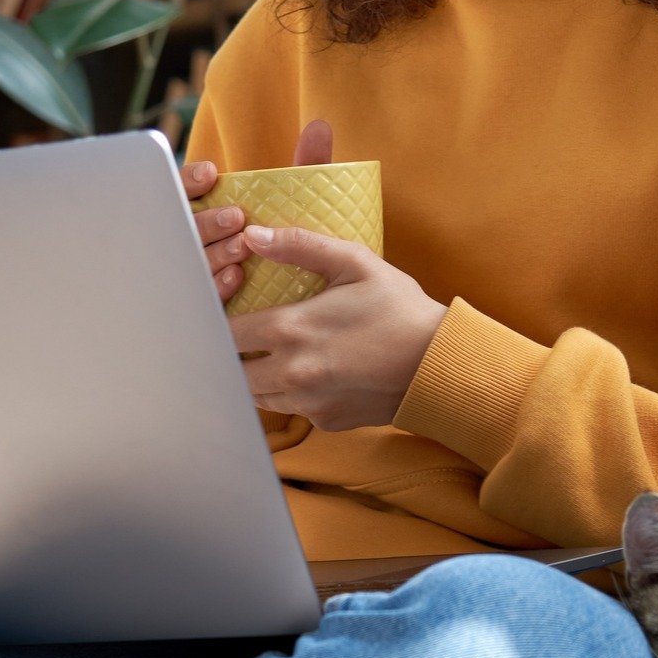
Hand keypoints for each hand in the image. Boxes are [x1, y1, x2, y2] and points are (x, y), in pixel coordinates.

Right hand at [182, 119, 337, 303]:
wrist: (312, 300)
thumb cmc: (299, 243)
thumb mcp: (300, 203)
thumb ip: (308, 165)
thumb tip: (320, 127)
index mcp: (208, 211)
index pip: (181, 191)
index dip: (188, 181)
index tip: (211, 173)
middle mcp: (197, 242)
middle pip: (184, 229)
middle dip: (206, 220)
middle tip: (236, 217)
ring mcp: (199, 277)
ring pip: (192, 263)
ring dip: (213, 252)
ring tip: (242, 248)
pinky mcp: (208, 308)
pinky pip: (201, 300)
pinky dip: (216, 286)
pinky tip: (236, 278)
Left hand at [228, 119, 449, 430]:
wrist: (440, 364)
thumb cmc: (400, 308)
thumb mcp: (355, 263)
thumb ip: (300, 245)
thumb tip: (253, 235)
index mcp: (290, 330)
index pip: (223, 333)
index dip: (217, 321)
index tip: (226, 310)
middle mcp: (291, 373)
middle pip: (231, 371)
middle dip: (232, 354)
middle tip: (245, 335)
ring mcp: (307, 403)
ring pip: (256, 395)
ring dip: (256, 375)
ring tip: (273, 353)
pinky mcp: (325, 422)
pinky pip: (291, 409)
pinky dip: (291, 393)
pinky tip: (311, 372)